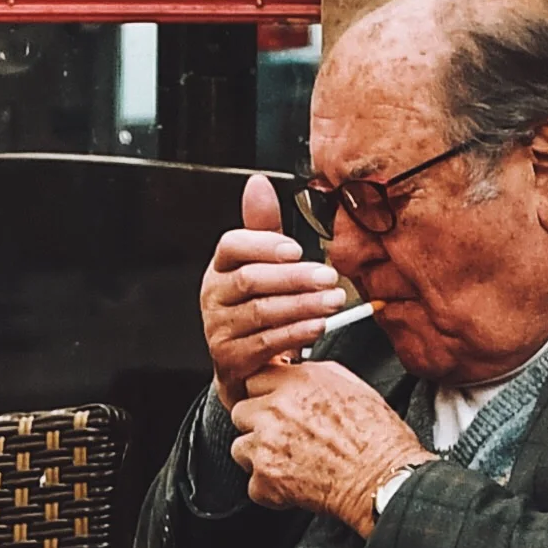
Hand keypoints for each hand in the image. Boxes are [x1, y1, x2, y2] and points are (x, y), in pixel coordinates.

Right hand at [200, 170, 347, 411]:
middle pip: (250, 280)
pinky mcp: (231, 357)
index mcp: (219, 268)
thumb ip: (262, 227)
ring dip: (302, 306)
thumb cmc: (256, 306)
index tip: (296, 249)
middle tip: (329, 276)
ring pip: (261, 312)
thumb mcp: (261, 264)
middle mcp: (213, 297)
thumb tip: (258, 183)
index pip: (232, 246)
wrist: (244, 363)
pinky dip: (296, 333)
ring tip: (333, 301)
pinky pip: (266, 342)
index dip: (263, 245)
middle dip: (294, 278)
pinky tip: (319, 325)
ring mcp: (219, 329)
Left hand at [231, 359, 430, 532]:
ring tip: (291, 461)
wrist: (381, 478)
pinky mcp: (264, 478)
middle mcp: (275, 409)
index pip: (255, 379)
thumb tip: (299, 373)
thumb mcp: (352, 386)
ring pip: (240, 447)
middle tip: (282, 436)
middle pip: (241, 412)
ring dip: (259, 456)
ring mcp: (265, 444)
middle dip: (257, 424)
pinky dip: (270, 487)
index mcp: (296, 382)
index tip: (273, 405)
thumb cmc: (376, 438)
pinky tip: (295, 482)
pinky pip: (253, 483)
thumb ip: (315, 375)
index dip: (266, 395)